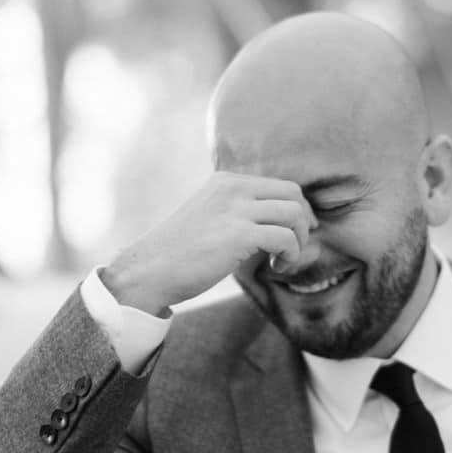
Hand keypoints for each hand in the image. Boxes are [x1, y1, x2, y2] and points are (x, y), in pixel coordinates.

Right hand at [101, 172, 314, 312]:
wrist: (148, 271)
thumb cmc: (176, 253)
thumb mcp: (208, 217)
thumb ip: (235, 212)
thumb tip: (274, 225)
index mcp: (225, 182)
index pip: (279, 186)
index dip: (295, 210)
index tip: (292, 233)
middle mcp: (232, 188)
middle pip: (293, 194)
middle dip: (303, 221)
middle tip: (294, 246)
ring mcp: (236, 210)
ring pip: (294, 214)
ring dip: (298, 241)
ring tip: (282, 260)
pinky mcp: (239, 235)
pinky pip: (285, 238)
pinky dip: (290, 255)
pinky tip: (275, 267)